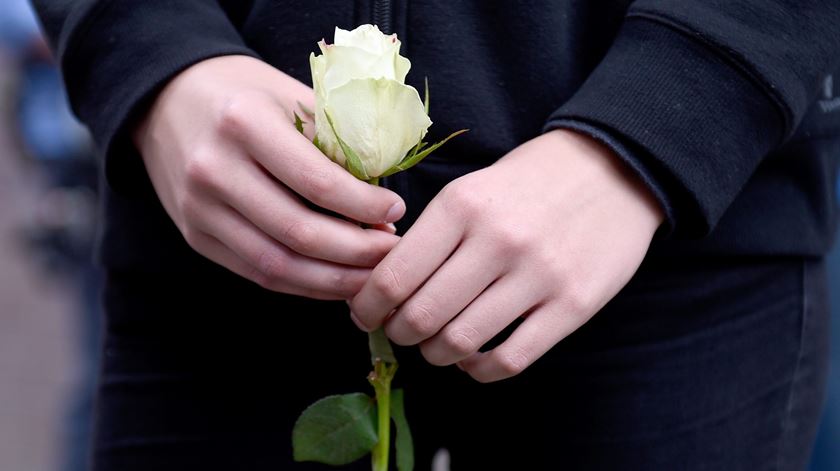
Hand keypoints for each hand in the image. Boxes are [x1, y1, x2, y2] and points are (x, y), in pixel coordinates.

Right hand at [135, 55, 404, 299]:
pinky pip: (257, 273)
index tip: (396, 211)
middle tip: (392, 250)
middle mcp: (213, 169)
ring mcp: (198, 209)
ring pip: (277, 265)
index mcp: (243, 122)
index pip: (316, 182)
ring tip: (371, 274)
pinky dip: (304, 283)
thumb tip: (383, 203)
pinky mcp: (194, 237)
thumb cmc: (245, 94)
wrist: (167, 99)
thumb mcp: (291, 97)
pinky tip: (336, 278)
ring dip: (334, 278)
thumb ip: (335, 144)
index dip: (364, 206)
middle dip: (357, 251)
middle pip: (299, 233)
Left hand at [350, 129, 663, 380]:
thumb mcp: (473, 187)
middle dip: (399, 333)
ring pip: (460, 342)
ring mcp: (538, 275)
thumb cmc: (530, 181)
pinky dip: (479, 369)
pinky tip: (474, 358)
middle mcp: (497, 240)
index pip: (393, 276)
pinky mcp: (573, 305)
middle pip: (422, 316)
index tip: (364, 315)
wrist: (615, 170)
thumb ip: (432, 234)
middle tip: (400, 331)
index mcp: (462, 205)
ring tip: (437, 344)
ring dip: (436, 354)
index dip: (367, 307)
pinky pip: (509, 359)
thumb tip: (384, 286)